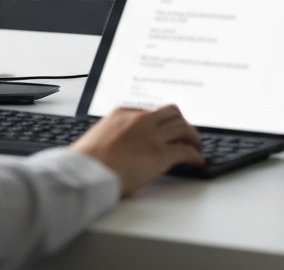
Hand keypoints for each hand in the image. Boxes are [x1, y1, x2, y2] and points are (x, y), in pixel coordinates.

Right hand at [70, 105, 204, 195]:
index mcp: (123, 113)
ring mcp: (152, 136)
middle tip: (185, 134)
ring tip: (195, 147)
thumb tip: (117, 148)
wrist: (86, 171)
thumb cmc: (86, 160)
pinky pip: (186, 151)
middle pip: (172, 113)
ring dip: (192, 138)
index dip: (162, 121)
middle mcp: (141, 120)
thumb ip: (112, 136)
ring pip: (183, 127)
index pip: (150, 111)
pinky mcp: (161, 154)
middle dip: (182, 123)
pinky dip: (196, 156)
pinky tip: (197, 162)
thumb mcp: (98, 137)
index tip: (165, 129)